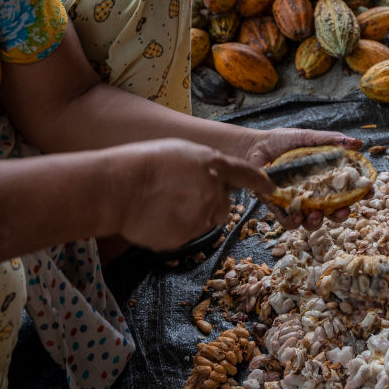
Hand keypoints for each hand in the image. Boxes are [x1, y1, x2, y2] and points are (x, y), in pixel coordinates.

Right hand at [106, 138, 275, 251]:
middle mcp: (213, 191)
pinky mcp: (186, 237)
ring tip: (162, 204)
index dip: (260, 182)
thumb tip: (213, 177)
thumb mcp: (181, 152)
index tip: (271, 188)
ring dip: (190, 217)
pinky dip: (173, 230)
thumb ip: (204, 165)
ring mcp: (201, 216)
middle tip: (178, 196)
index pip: (245, 174)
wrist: (118, 187)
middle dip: (208, 204)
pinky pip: (186, 236)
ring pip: (204, 222)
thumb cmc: (144, 163)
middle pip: (223, 206)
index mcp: (212, 165)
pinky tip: (155, 217)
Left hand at [239, 127, 363, 230]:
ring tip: (316, 215)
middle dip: (341, 215)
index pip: (347, 190)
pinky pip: (289, 222)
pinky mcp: (279, 208)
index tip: (368, 193)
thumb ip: (331, 141)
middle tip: (343, 212)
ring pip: (312, 222)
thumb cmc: (281, 141)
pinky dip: (294, 221)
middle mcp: (313, 194)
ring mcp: (296, 203)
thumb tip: (359, 143)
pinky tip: (297, 214)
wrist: (254, 146)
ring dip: (318, 222)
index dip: (360, 194)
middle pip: (333, 212)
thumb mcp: (308, 138)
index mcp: (324, 179)